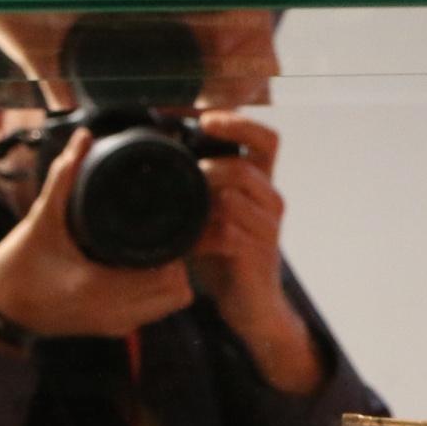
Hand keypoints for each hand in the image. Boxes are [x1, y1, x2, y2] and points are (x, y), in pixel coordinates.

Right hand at [0, 130, 191, 346]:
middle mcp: (114, 313)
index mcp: (99, 288)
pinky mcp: (112, 328)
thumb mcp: (40, 220)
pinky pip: (154, 311)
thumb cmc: (15, 269)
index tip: (167, 224)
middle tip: (161, 233)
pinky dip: (156, 291)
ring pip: (170, 304)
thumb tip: (83, 139)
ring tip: (152, 247)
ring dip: (170, 277)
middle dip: (177, 261)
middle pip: (178, 292)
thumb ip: (63, 178)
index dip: (176, 250)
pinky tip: (140, 266)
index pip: (168, 277)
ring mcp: (115, 325)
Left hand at [187, 113, 320, 394]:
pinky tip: (187, 241)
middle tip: (186, 171)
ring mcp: (268, 228)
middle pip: (248, 165)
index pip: (266, 139)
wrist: (250, 305)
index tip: (206, 120)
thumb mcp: (214, 211)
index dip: (240, 123)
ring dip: (204, 197)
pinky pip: (229, 233)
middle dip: (211, 164)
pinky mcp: (258, 254)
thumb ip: (199, 184)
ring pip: (237, 196)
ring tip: (182, 204)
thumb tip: (155, 152)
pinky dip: (202, 235)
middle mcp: (271, 200)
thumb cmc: (227, 254)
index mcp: (262, 183)